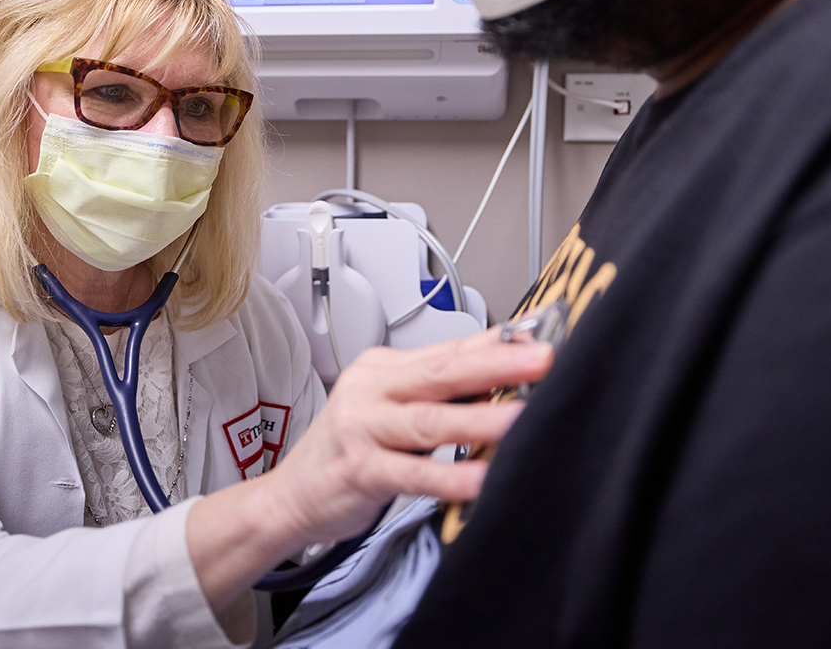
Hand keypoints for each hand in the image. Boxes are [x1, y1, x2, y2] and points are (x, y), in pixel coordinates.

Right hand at [186, 327, 552, 614]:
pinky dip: (448, 476)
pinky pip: (411, 473)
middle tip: (542, 359)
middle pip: (442, 372)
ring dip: (479, 420)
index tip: (540, 335)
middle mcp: (371, 390)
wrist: (289, 496)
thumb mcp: (389, 413)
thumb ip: (438, 400)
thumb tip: (503, 391)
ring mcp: (362, 428)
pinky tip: (479, 479)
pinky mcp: (358, 470)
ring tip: (521, 419)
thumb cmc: (347, 453)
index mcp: (382, 369)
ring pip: (429, 420)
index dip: (497, 343)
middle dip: (497, 365)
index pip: (448, 349)